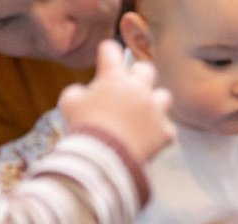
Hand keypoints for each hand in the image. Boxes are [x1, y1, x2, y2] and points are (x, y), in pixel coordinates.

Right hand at [58, 40, 173, 162]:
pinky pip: (168, 128)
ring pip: (164, 96)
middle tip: (129, 85)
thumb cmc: (84, 127)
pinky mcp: (164, 132)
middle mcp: (139, 89)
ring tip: (144, 112)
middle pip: (146, 69)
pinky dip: (159, 132)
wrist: (104, 158)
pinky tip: (150, 138)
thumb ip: (78, 91)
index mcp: (114, 78)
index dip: (107, 53)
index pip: (111, 50)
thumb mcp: (69, 103)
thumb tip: (85, 92)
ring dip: (154, 102)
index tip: (106, 57)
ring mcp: (154, 110)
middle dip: (138, 75)